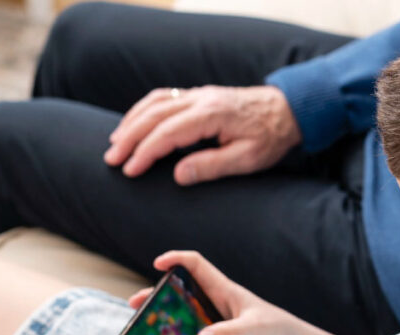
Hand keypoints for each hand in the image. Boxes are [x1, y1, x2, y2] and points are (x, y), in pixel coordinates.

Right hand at [104, 85, 300, 185]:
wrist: (288, 110)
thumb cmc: (271, 137)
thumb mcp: (247, 159)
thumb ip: (211, 166)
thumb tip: (177, 176)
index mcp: (212, 115)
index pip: (168, 132)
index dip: (145, 152)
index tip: (130, 170)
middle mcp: (201, 99)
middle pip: (154, 115)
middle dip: (129, 137)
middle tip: (111, 159)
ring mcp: (199, 93)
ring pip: (155, 102)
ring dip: (131, 121)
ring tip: (115, 143)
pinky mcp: (199, 94)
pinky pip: (163, 97)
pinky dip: (143, 110)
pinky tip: (134, 124)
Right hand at [130, 251, 369, 334]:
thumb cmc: (278, 330)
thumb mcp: (255, 328)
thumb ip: (229, 332)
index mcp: (223, 291)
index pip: (195, 266)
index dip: (176, 260)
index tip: (158, 263)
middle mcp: (212, 307)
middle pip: (178, 295)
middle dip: (155, 296)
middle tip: (134, 304)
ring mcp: (211, 328)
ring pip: (178, 322)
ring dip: (159, 325)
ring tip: (138, 331)